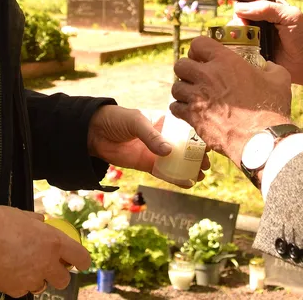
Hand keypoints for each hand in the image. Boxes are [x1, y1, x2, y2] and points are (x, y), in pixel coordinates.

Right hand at [0, 206, 90, 297]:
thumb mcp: (21, 215)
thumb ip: (36, 222)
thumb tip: (41, 221)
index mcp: (52, 242)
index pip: (80, 257)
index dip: (82, 260)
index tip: (79, 261)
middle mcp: (46, 263)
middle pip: (64, 279)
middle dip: (58, 273)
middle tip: (48, 265)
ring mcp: (30, 279)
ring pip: (42, 286)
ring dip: (37, 278)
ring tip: (24, 266)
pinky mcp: (14, 289)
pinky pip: (23, 290)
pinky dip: (19, 283)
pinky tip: (10, 272)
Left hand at [87, 106, 208, 186]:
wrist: (93, 132)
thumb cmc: (116, 119)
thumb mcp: (136, 122)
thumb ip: (151, 136)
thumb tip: (168, 152)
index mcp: (163, 121)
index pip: (185, 129)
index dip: (198, 137)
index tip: (209, 145)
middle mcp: (162, 137)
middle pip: (184, 148)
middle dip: (197, 156)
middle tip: (206, 165)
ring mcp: (155, 152)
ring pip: (177, 162)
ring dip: (189, 169)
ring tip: (200, 176)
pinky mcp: (146, 164)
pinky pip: (164, 173)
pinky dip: (175, 178)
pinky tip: (187, 183)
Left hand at [170, 37, 293, 163]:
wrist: (262, 138)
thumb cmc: (271, 108)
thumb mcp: (279, 79)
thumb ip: (270, 68)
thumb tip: (267, 66)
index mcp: (225, 61)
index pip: (199, 43)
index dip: (198, 49)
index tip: (202, 56)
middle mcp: (207, 76)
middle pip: (181, 64)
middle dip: (186, 70)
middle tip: (195, 77)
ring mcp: (198, 97)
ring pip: (176, 87)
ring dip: (183, 90)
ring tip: (192, 95)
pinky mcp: (193, 118)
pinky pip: (175, 108)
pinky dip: (180, 109)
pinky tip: (190, 112)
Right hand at [233, 0, 302, 99]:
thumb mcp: (289, 16)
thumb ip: (266, 8)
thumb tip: (238, 8)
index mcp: (268, 12)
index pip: (246, 6)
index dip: (240, 9)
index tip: (239, 14)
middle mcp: (260, 26)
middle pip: (237, 22)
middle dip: (236, 25)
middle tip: (243, 32)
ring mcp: (256, 43)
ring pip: (236, 38)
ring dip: (235, 40)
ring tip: (244, 43)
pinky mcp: (255, 58)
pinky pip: (240, 54)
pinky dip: (238, 53)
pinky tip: (240, 54)